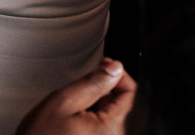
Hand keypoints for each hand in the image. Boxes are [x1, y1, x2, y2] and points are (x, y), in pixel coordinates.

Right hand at [15, 59, 136, 134]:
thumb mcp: (64, 101)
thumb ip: (93, 83)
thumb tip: (115, 68)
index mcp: (109, 128)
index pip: (130, 92)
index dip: (117, 74)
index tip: (104, 66)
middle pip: (119, 102)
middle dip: (102, 89)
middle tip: (81, 86)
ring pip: (108, 112)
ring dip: (94, 102)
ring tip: (72, 105)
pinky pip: (100, 125)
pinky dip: (89, 115)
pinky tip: (72, 117)